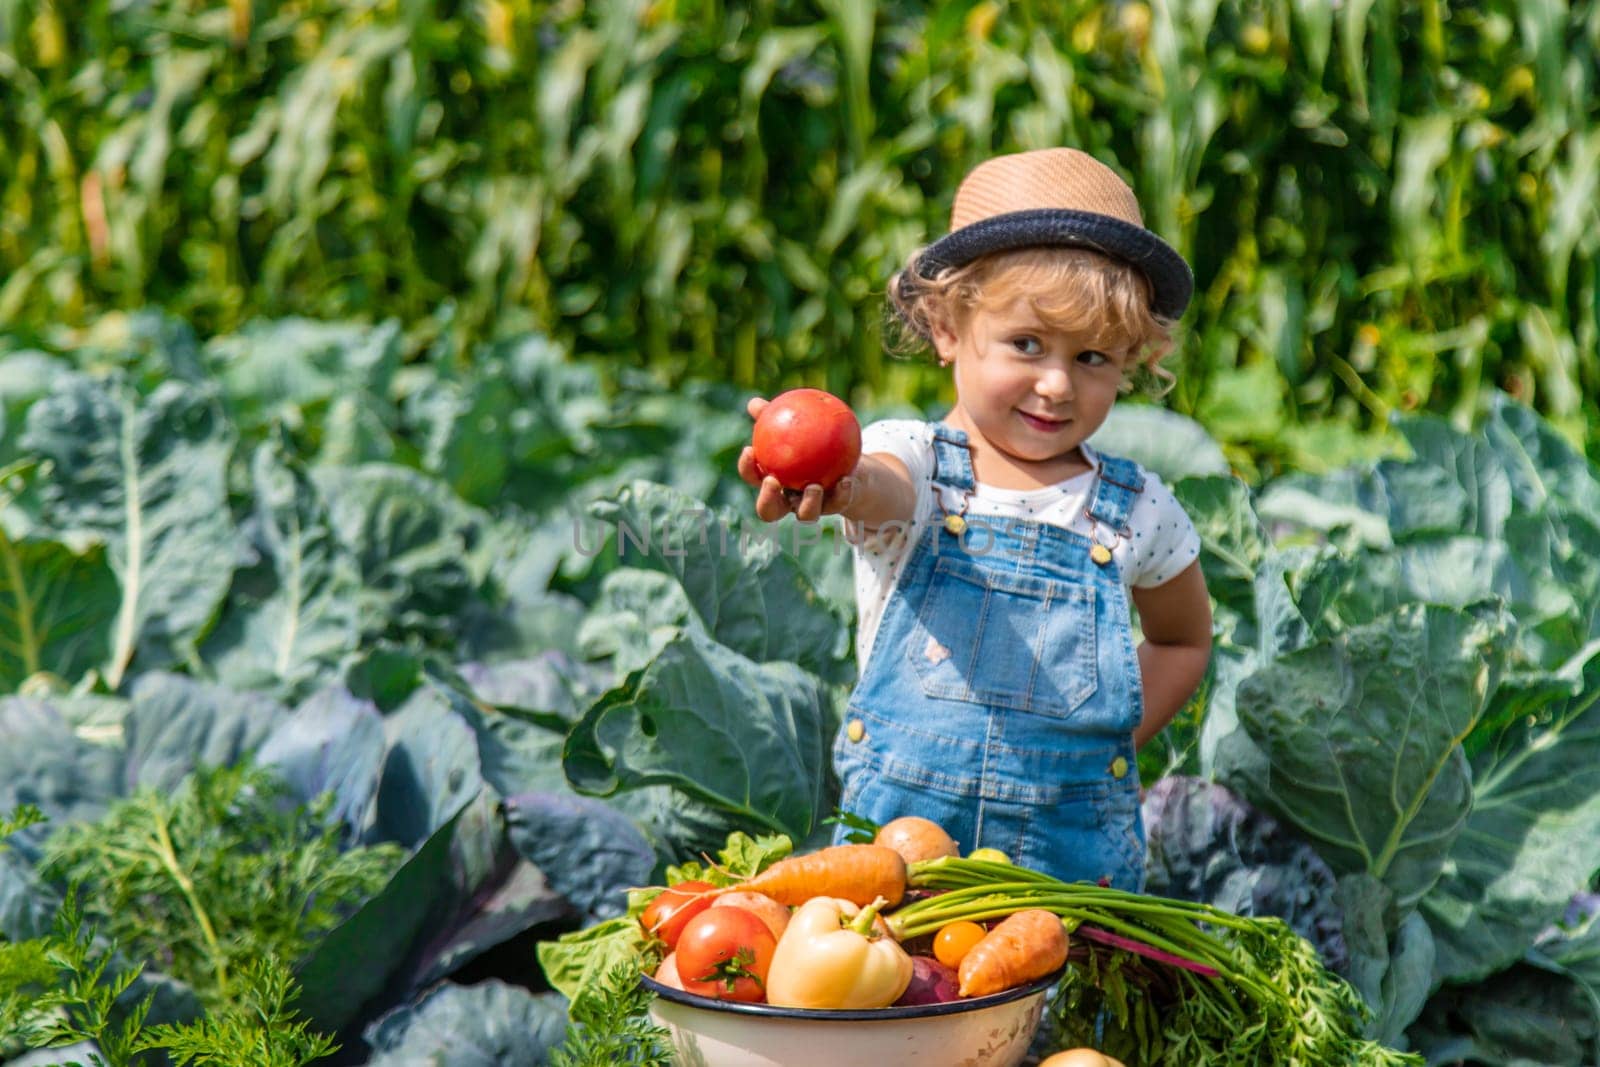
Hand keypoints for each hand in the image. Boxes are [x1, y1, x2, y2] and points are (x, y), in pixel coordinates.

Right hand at [738, 396, 857, 522]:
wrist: (845, 463)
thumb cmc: (812, 441)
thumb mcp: (795, 427)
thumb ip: (774, 417)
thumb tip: (753, 403)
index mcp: (773, 482)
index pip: (753, 478)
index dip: (747, 469)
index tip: (750, 450)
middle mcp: (788, 501)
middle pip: (770, 511)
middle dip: (768, 500)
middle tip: (772, 481)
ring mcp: (811, 507)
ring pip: (806, 515)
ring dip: (808, 503)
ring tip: (814, 487)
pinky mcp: (835, 506)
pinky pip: (838, 503)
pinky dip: (842, 493)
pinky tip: (846, 479)